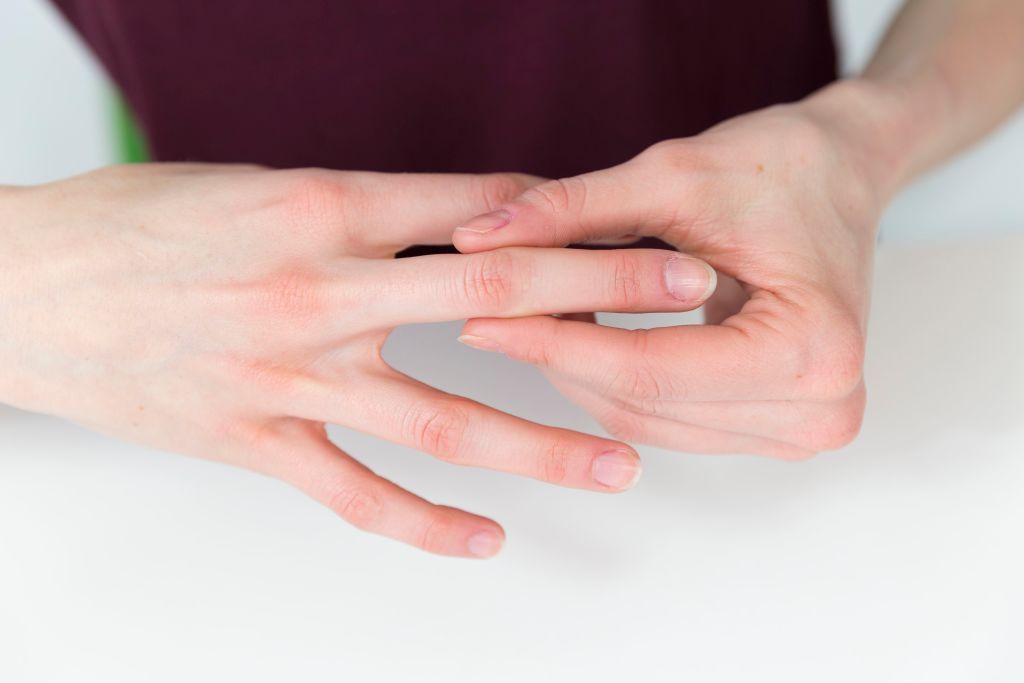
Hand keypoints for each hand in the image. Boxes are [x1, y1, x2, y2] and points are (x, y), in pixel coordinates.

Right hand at [0, 164, 711, 555]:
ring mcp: (290, 373)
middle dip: (600, 294)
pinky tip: (487, 542)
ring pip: (441, 417)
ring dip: (540, 443)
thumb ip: (365, 207)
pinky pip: (355, 495)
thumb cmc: (141, 225)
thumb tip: (464, 219)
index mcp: (323, 207)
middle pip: (491, 294)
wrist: (26, 285)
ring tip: (620, 465)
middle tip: (686, 298)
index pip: (477, 207)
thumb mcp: (260, 186)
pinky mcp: (254, 441)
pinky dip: (424, 525)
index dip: (570, 215)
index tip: (639, 224)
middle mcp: (319, 290)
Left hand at [453, 86, 885, 458]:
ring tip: (530, 317)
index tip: (476, 318)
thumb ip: (573, 211)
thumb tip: (474, 240)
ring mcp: (804, 429)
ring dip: (579, 375)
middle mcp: (821, 408)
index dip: (552, 345)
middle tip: (488, 313)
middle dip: (558, 360)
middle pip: (644, 405)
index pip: (648, 370)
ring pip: (646, 423)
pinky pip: (667, 421)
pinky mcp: (779, 429)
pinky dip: (613, 382)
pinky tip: (578, 336)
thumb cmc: (777, 167)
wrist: (841, 176)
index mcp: (813, 348)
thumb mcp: (672, 176)